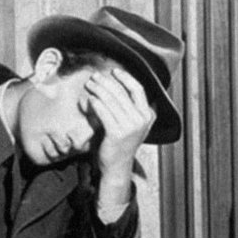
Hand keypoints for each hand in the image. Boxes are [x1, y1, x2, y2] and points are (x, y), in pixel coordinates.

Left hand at [87, 67, 154, 200]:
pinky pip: (104, 112)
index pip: (138, 90)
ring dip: (98, 90)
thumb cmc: (120, 143)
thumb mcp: (130, 123)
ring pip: (112, 100)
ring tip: (89, 85)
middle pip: (122, 93)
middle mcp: (142, 120)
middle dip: (106, 82)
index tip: (114, 72)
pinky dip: (95, 103)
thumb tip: (114, 85)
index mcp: (148, 115)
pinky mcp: (117, 133)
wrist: (117, 166)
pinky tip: (89, 99)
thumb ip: (128, 107)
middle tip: (94, 77)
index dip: (125, 78)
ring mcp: (130, 127)